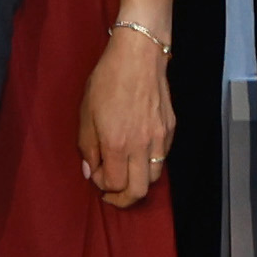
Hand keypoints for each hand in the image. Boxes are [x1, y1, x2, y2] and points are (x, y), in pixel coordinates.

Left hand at [80, 19, 175, 207]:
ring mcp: (159, 138)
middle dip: (123, 199)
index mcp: (117, 143)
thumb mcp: (86, 113)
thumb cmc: (108, 80)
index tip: (96, 175)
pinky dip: (148, 163)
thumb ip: (87, 147)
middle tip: (112, 195)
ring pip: (153, 177)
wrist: (139, 56)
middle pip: (139, 190)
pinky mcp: (170, 129)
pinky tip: (138, 153)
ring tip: (126, 174)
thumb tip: (91, 171)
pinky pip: (161, 157)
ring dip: (138, 182)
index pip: (114, 184)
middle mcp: (141, 146)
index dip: (102, 186)